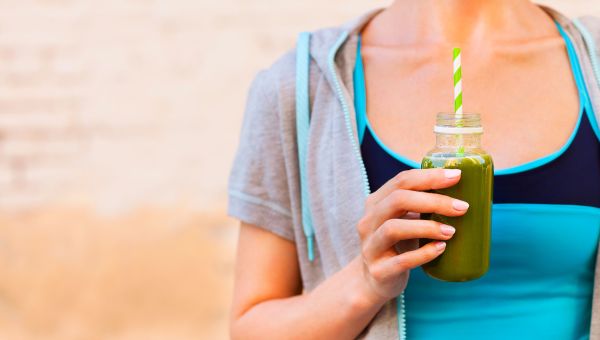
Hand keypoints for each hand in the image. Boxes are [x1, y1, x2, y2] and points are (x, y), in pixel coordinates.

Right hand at [357, 168, 468, 301]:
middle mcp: (368, 221)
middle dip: (433, 201)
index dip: (429, 177)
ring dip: (427, 227)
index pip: (401, 181)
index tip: (457, 176)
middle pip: (398, 200)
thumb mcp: (403, 220)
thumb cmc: (397, 244)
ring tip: (452, 231)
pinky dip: (424, 253)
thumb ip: (421, 205)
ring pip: (393, 228)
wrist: (374, 280)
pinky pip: (401, 260)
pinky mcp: (379, 270)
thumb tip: (466, 192)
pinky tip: (440, 248)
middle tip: (462, 207)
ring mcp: (370, 246)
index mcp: (376, 203)